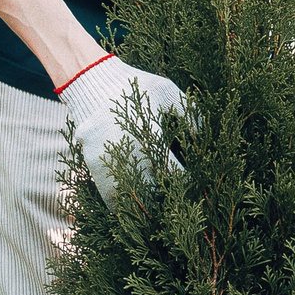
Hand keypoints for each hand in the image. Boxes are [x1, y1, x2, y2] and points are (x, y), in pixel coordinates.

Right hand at [56, 56, 188, 203]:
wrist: (92, 79)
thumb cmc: (137, 85)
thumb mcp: (168, 91)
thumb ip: (189, 112)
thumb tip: (203, 136)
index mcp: (151, 135)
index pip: (174, 172)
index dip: (186, 184)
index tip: (194, 187)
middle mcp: (129, 151)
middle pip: (151, 192)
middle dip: (164, 201)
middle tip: (175, 206)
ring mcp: (107, 158)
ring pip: (126, 199)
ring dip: (141, 208)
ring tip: (154, 215)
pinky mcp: (92, 162)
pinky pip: (106, 193)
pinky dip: (119, 205)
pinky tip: (131, 209)